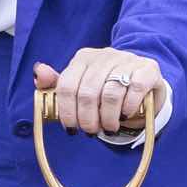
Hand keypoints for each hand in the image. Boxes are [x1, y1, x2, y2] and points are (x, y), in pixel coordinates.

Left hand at [34, 46, 164, 136]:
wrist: (142, 80)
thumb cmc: (105, 87)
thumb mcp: (80, 87)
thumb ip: (57, 84)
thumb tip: (38, 71)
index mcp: (83, 58)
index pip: (67, 85)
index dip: (67, 112)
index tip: (71, 128)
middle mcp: (104, 55)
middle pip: (87, 93)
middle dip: (87, 119)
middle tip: (91, 132)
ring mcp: (127, 60)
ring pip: (111, 94)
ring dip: (107, 118)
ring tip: (108, 128)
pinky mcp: (148, 69)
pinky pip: (135, 89)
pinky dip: (127, 108)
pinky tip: (125, 116)